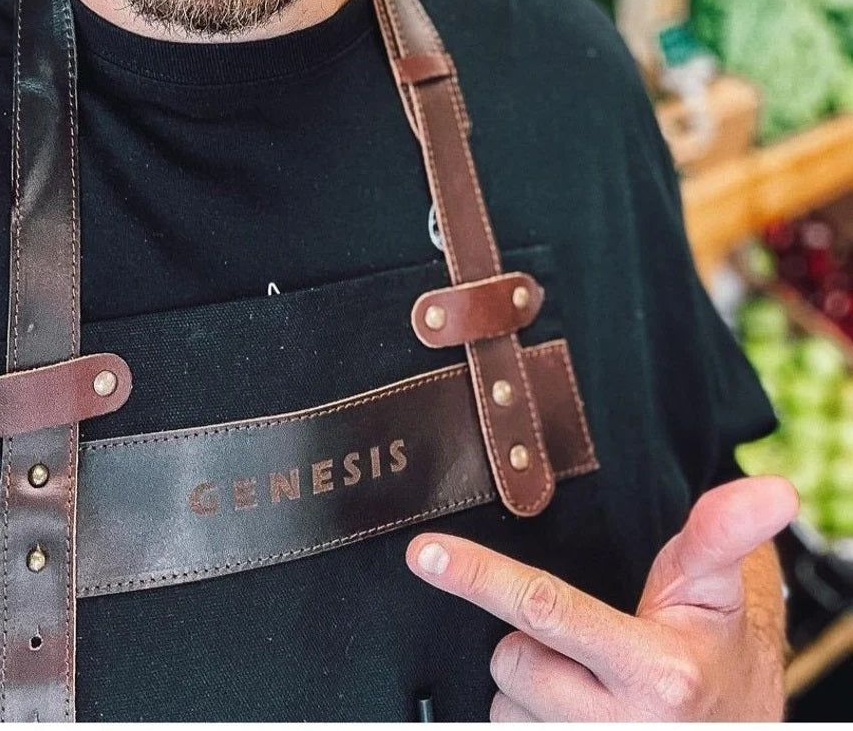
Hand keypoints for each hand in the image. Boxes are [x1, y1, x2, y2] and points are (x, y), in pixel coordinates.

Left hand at [406, 475, 797, 720]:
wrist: (732, 729)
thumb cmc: (712, 649)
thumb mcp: (714, 588)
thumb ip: (723, 531)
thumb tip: (773, 489)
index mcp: (656, 671)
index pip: (545, 609)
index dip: (478, 576)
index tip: (424, 554)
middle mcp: (623, 727)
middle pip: (511, 660)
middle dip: (528, 642)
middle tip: (582, 643)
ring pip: (504, 708)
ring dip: (529, 690)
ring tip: (584, 684)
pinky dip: (527, 722)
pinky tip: (568, 714)